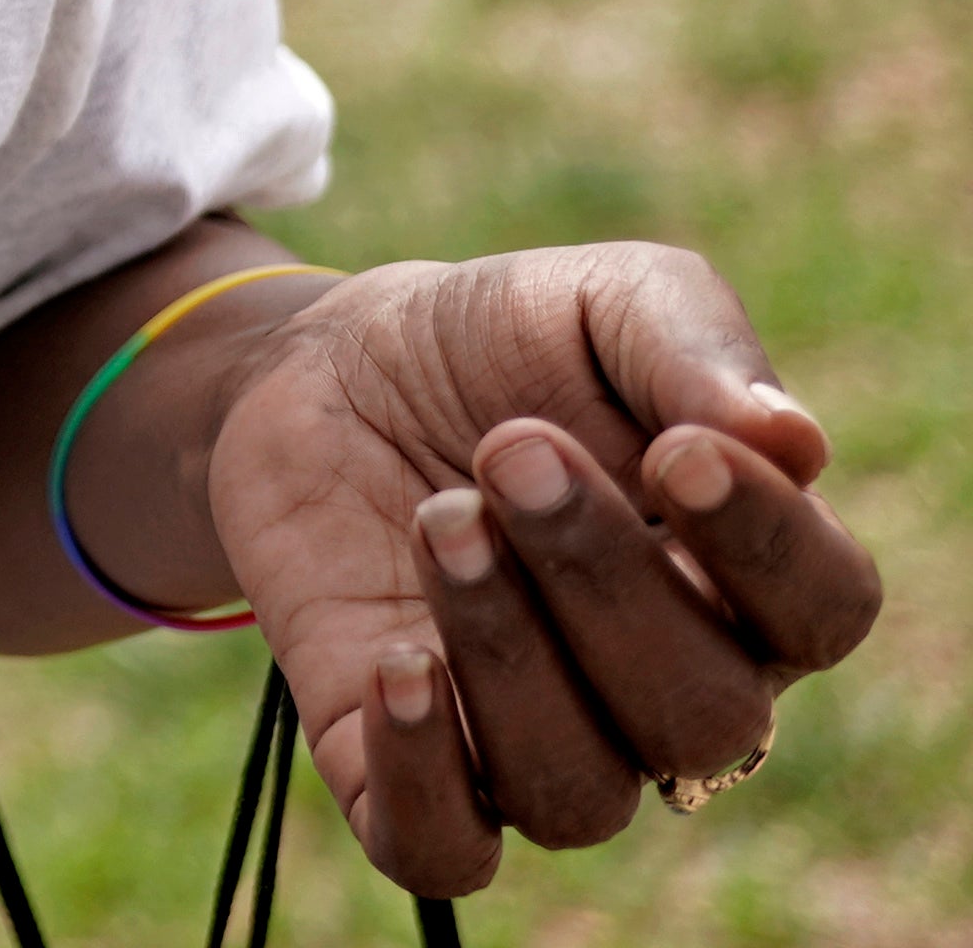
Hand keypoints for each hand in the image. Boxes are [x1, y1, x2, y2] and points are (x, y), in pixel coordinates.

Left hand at [194, 249, 881, 892]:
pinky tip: (398, 663)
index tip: (678, 449)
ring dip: (508, 651)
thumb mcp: (597, 301)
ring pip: (579, 790)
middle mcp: (663, 688)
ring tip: (439, 514)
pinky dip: (425, 777)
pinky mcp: (400, 762)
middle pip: (702, 716)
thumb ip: (693, 347)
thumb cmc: (498, 344)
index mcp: (746, 583)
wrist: (324, 367)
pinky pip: (443, 848)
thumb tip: (792, 439)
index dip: (767, 546)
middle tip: (508, 448)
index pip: (825, 613)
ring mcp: (537, 738)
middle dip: (604, 580)